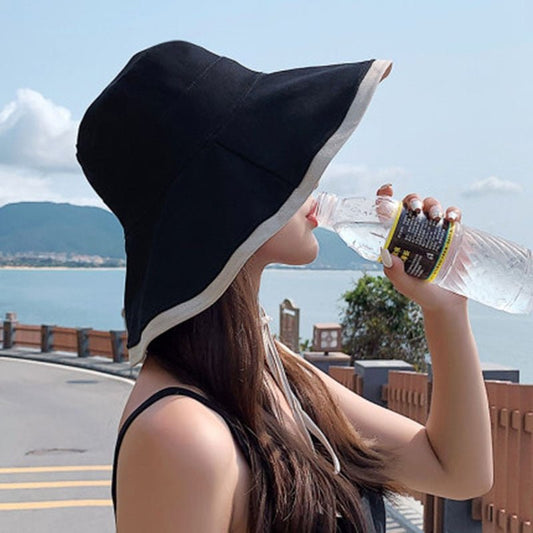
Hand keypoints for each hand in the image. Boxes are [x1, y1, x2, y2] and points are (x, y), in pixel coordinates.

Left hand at [375, 184, 466, 312]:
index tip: (387, 189)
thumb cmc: (420, 293)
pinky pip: (454, 215)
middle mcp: (414, 231)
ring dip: (432, 205)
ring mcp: (434, 231)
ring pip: (432, 205)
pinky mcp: (453, 234)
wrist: (447, 304)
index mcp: (397, 238)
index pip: (388, 212)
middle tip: (415, 210)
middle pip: (411, 204)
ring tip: (435, 218)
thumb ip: (395, 273)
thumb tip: (387, 254)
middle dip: (413, 200)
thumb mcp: (404, 284)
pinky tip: (452, 220)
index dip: (385, 197)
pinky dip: (453, 212)